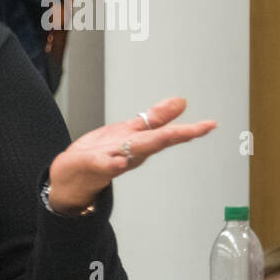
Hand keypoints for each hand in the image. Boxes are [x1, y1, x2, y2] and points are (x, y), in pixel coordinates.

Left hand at [48, 97, 216, 213]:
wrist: (68, 178)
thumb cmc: (99, 154)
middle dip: (177, 135)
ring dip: (148, 145)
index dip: (189, 129)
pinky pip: (104, 165)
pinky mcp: (91, 165)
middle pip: (155, 142)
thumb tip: (181, 102)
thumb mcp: (129, 131)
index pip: (166, 133)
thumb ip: (155, 118)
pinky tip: (121, 162)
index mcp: (138, 142)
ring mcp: (111, 159)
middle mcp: (129, 152)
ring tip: (166, 138)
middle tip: (200, 129)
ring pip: (133, 152)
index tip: (211, 124)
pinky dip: (112, 163)